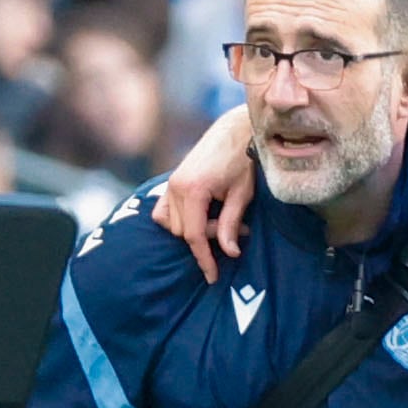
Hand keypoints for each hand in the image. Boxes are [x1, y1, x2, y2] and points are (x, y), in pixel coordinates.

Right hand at [148, 105, 257, 272]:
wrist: (234, 131)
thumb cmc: (243, 161)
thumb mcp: (243, 195)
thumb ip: (232, 225)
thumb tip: (229, 253)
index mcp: (193, 190)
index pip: (194, 236)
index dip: (204, 259)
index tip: (212, 277)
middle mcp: (176, 187)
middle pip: (183, 231)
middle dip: (207, 239)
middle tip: (237, 231)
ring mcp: (170, 183)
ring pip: (171, 224)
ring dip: (193, 230)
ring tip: (220, 221)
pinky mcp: (171, 181)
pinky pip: (164, 211)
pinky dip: (178, 220)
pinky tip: (199, 217)